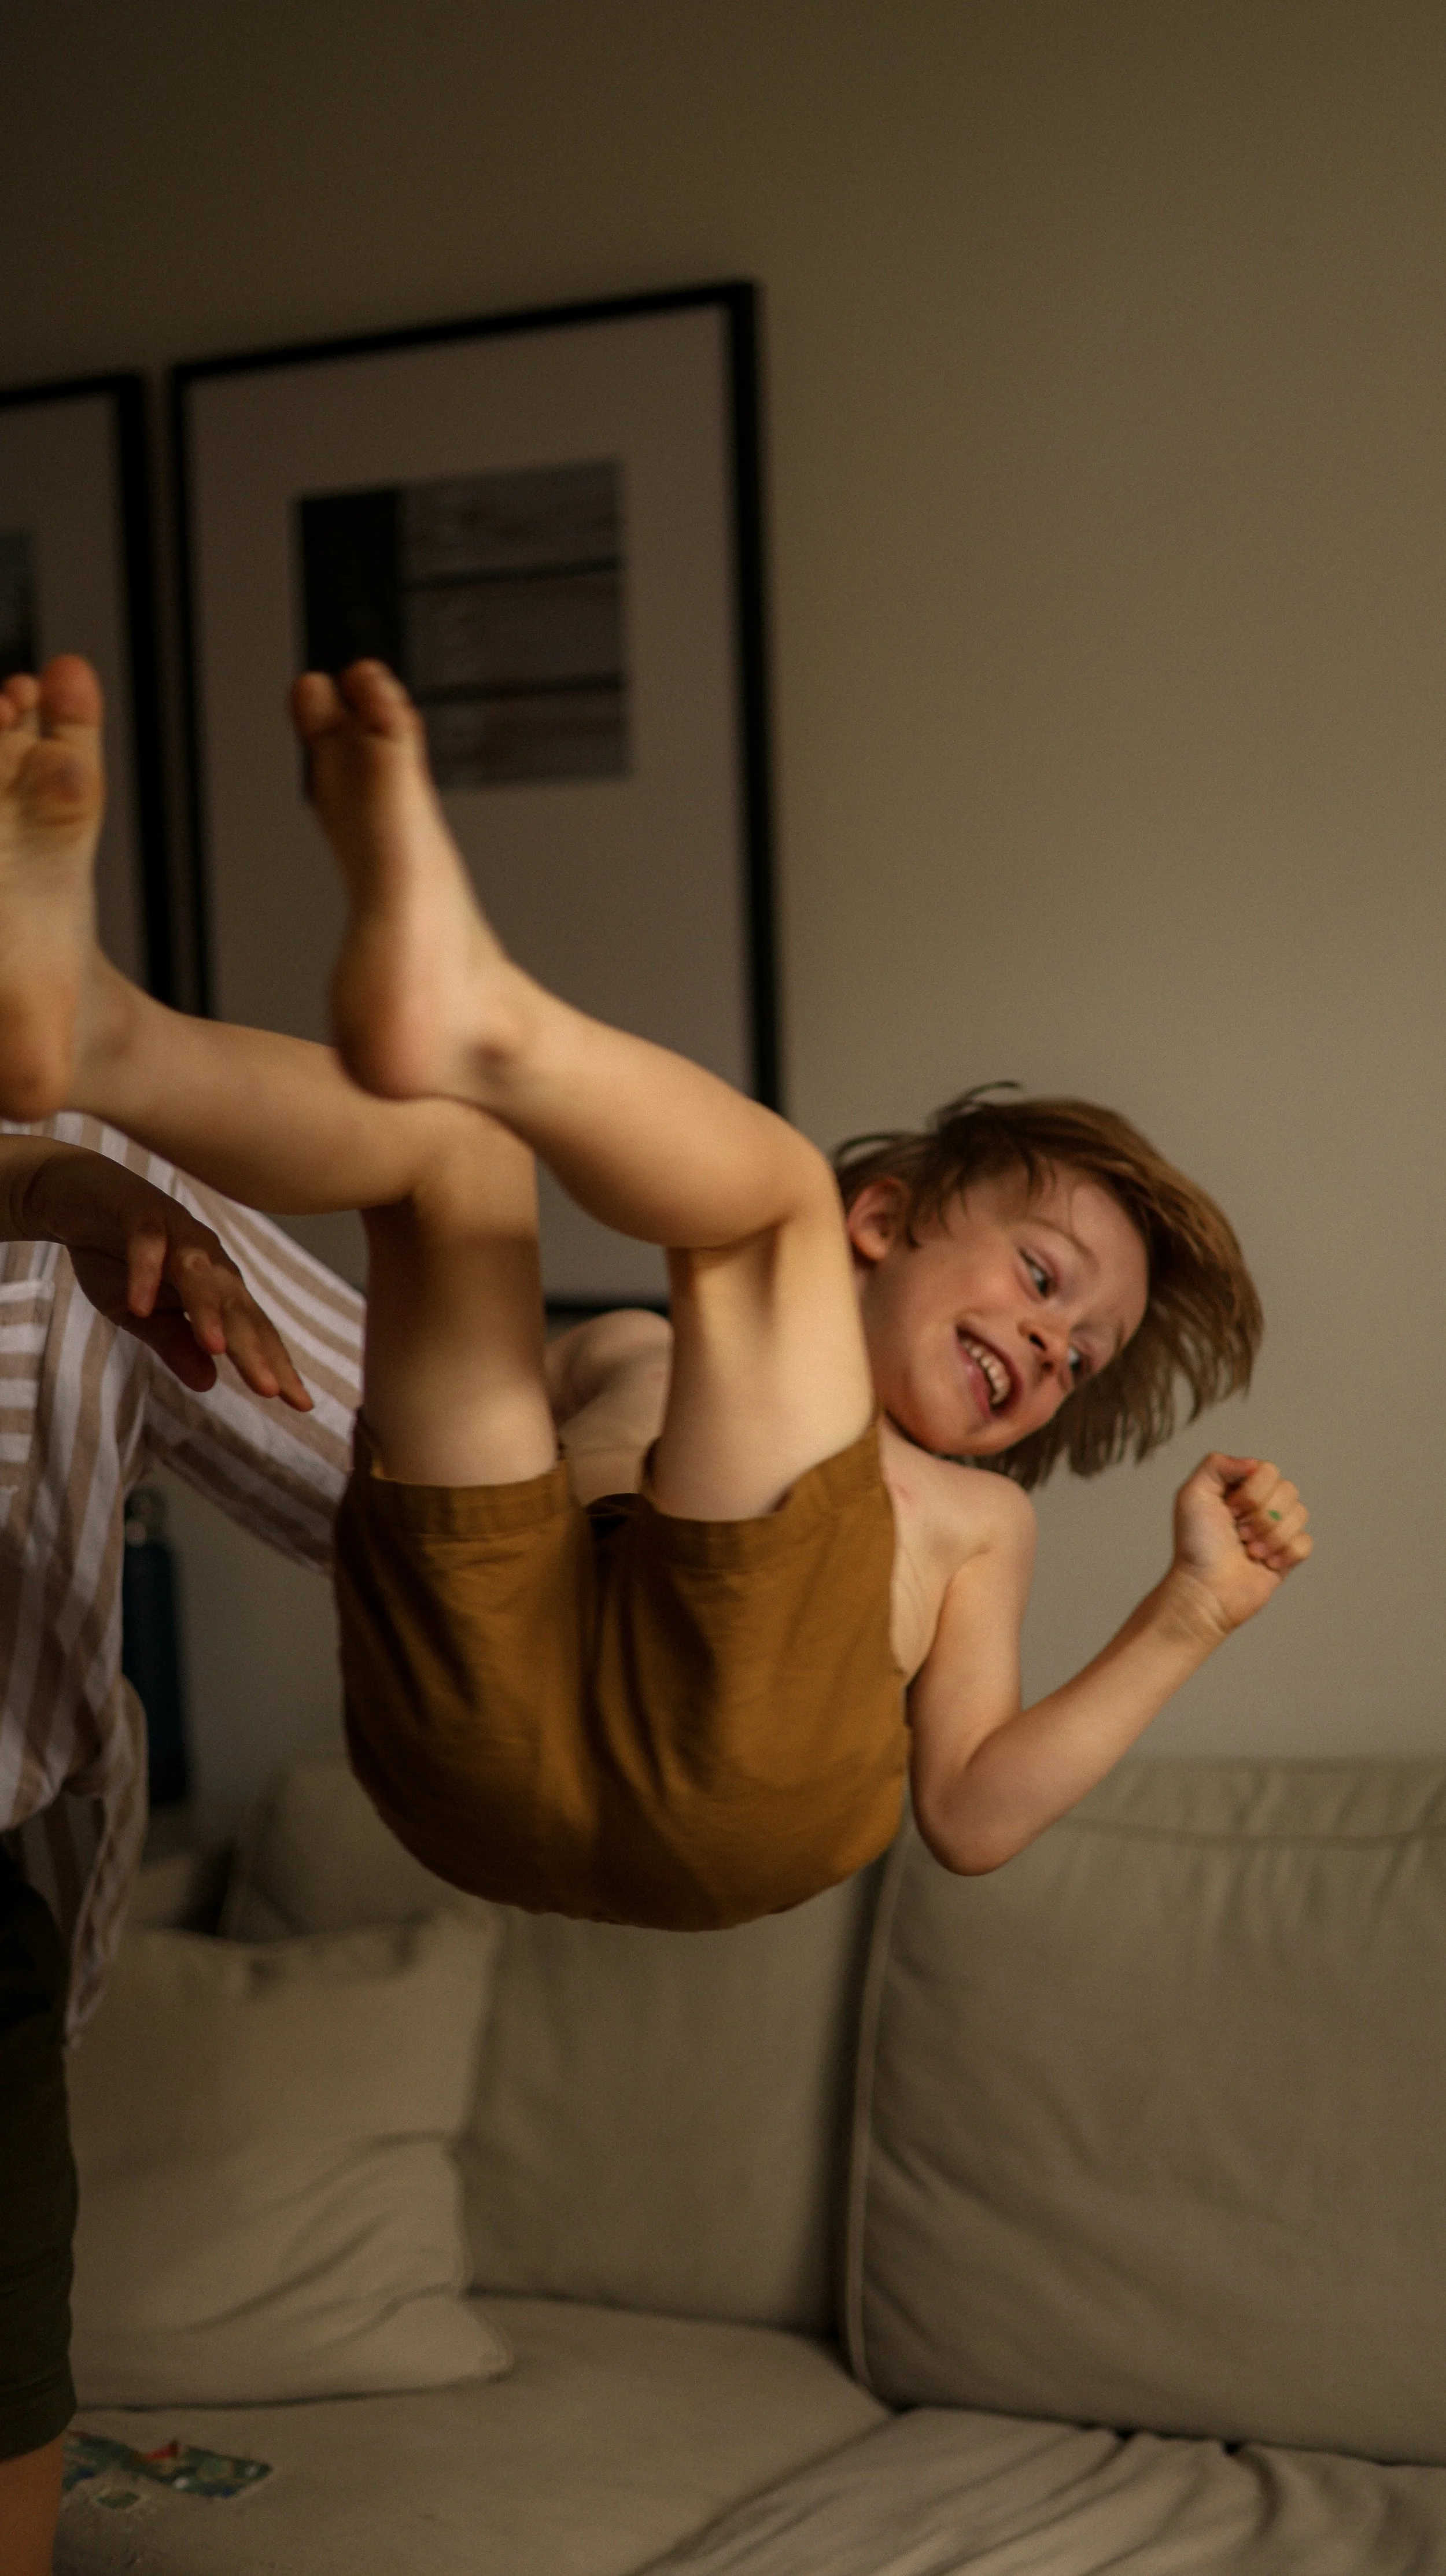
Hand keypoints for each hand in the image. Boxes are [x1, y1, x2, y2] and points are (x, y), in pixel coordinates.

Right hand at [24, 1148, 311, 1408]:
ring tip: (217, 1349)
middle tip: (273, 1390)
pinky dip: (144, 1273)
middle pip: (235, 1307)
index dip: (276, 1365)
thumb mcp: (142, 1313)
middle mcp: (207, 1258)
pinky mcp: (139, 1213)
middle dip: (254, 1350)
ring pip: (198, 1274)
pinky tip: (141, 1305)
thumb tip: (209, 1384)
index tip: (301, 1405)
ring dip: (207, 1310)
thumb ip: (175, 1343)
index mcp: (215, 1284)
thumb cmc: (117, 1257)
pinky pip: (145, 1244)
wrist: (77, 1197)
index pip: (252, 1330)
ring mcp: (176, 1232)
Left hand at [1167, 1451, 1311, 1638]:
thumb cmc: (1195, 1545)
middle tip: (1238, 1533)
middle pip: (1288, 1490)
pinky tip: (1265, 1564)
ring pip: (1300, 1515)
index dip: (1252, 1492)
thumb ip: (1217, 1465)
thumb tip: (1254, 1464)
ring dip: (1271, 1537)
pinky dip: (1284, 1555)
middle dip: (1261, 1516)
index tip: (1229, 1510)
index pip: (1269, 1470)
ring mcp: (1276, 1530)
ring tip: (1249, 1551)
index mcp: (1240, 1488)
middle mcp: (1261, 1506)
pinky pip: (1305, 1543)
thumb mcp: (1193, 1494)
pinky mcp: (1288, 1556)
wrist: (1206, 1589)